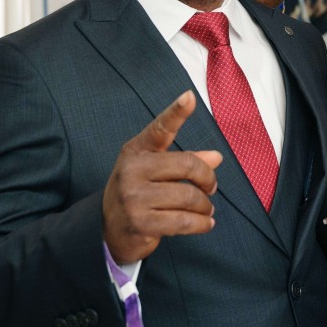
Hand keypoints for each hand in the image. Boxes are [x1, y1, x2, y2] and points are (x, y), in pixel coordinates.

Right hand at [102, 91, 223, 262]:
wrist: (110, 229)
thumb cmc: (139, 193)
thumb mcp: (157, 171)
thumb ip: (185, 161)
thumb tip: (216, 157)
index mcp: (137, 150)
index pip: (160, 129)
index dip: (176, 112)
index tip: (190, 96)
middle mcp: (132, 170)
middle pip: (188, 166)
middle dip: (208, 179)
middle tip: (211, 188)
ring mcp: (134, 197)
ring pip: (189, 197)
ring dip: (205, 206)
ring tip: (206, 209)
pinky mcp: (141, 223)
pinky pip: (184, 221)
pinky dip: (201, 224)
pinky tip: (205, 223)